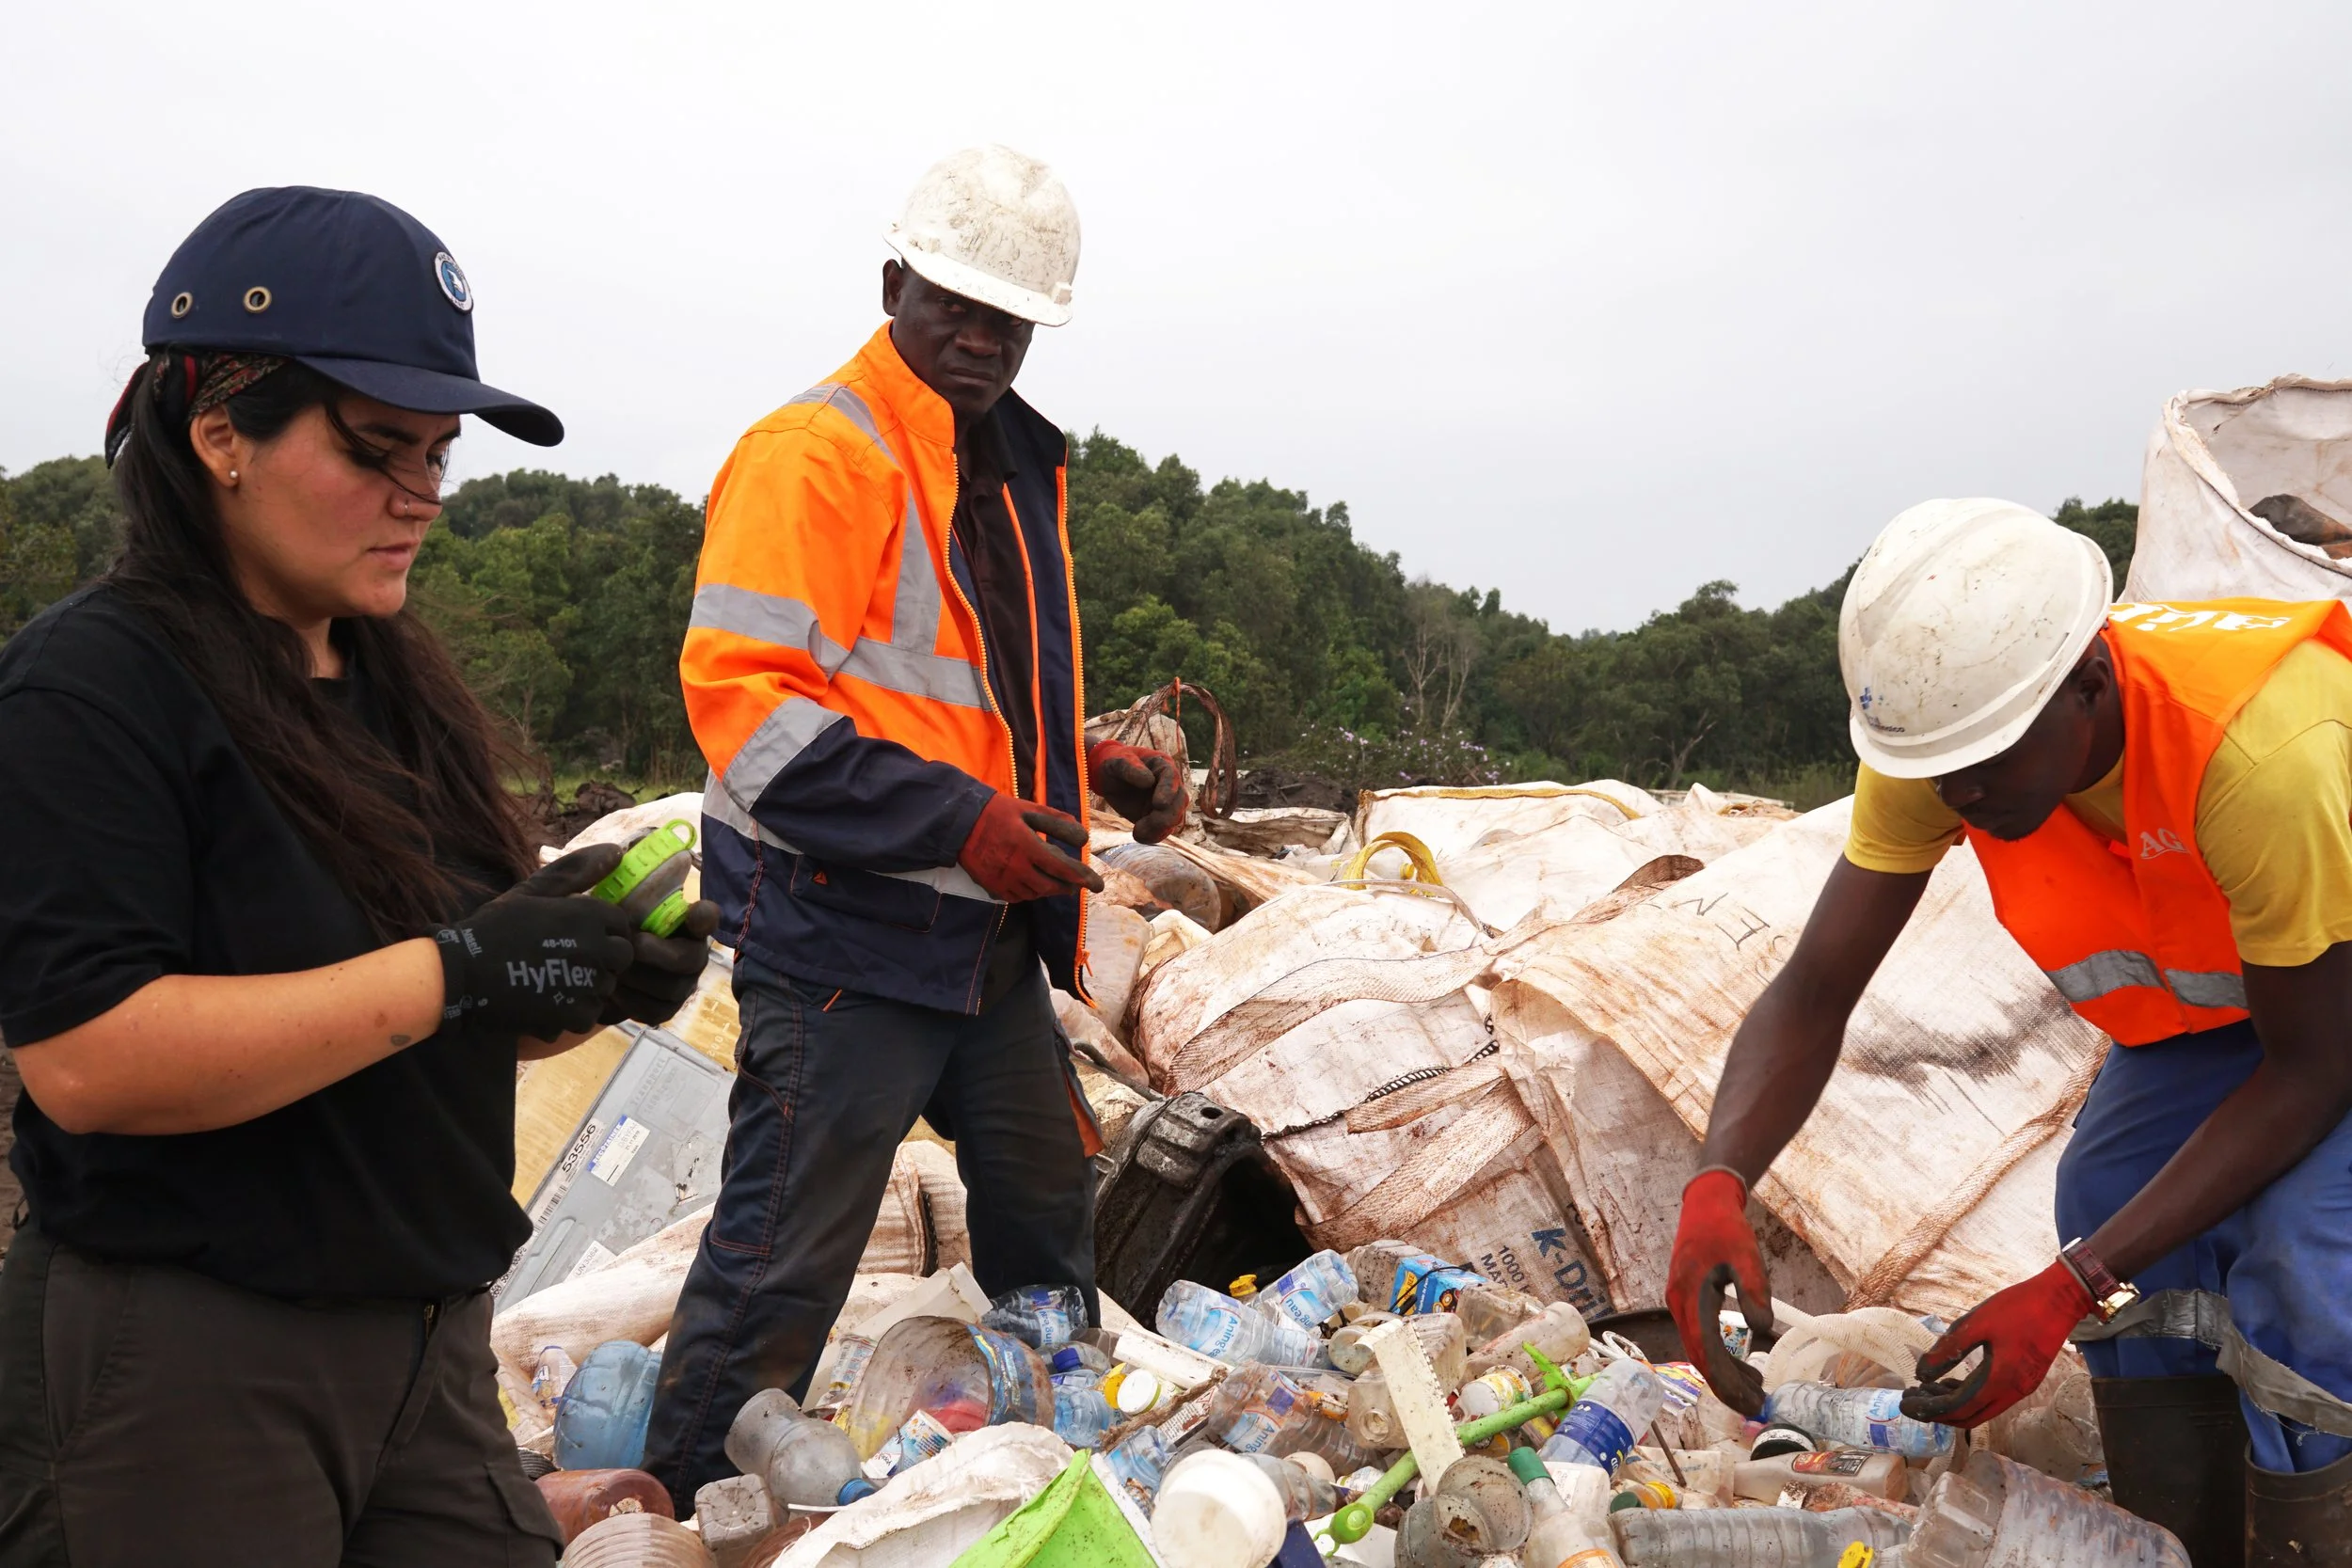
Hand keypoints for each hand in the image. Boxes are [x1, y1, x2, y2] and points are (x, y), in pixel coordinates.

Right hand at [433, 845, 635, 1041]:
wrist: (461, 973)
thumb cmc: (496, 928)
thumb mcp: (534, 891)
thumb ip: (577, 871)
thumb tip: (618, 851)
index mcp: (589, 914)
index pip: (621, 923)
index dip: (602, 930)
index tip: (578, 935)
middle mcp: (596, 948)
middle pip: (621, 956)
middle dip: (602, 958)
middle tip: (568, 959)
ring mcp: (588, 983)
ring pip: (606, 986)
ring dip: (588, 985)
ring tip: (552, 979)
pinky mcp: (576, 1014)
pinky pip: (590, 1014)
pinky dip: (572, 1011)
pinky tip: (547, 1001)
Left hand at [600, 898, 723, 1027]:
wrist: (602, 968)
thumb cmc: (616, 932)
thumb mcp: (620, 910)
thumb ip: (630, 899)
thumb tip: (625, 882)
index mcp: (686, 925)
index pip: (706, 918)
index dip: (704, 918)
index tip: (692, 915)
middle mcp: (694, 955)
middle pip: (689, 959)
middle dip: (656, 954)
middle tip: (630, 946)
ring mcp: (683, 985)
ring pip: (671, 989)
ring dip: (638, 978)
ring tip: (615, 968)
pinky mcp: (667, 1009)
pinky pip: (654, 1011)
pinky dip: (630, 1001)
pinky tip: (613, 989)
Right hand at [959, 795, 1105, 901]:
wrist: (960, 823)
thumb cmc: (998, 812)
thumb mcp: (1029, 809)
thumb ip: (1057, 821)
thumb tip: (1083, 837)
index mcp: (1027, 846)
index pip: (1061, 868)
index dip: (1082, 877)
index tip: (1097, 885)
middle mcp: (1015, 867)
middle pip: (1049, 886)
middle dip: (1067, 887)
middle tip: (1077, 885)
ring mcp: (1002, 880)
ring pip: (1034, 894)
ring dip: (1049, 890)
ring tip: (1057, 883)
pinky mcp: (991, 887)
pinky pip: (1017, 898)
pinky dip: (1030, 893)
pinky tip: (1034, 885)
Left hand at [1088, 740, 1187, 842]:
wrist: (1108, 777)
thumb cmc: (1115, 763)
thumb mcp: (1118, 762)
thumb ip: (1131, 768)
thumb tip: (1148, 781)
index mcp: (1163, 766)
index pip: (1172, 778)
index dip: (1168, 791)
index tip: (1158, 804)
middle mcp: (1170, 784)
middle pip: (1180, 801)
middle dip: (1166, 815)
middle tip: (1144, 825)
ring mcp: (1167, 802)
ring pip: (1174, 818)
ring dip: (1159, 828)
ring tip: (1137, 832)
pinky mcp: (1158, 816)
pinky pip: (1163, 830)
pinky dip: (1154, 836)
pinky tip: (1139, 837)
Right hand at [1667, 1167, 1775, 1415]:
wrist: (1704, 1204)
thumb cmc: (1726, 1228)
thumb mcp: (1746, 1256)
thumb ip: (1753, 1291)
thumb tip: (1763, 1328)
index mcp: (1691, 1297)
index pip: (1706, 1352)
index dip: (1727, 1382)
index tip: (1750, 1401)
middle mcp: (1680, 1305)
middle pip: (1701, 1358)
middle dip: (1727, 1386)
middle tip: (1757, 1407)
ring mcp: (1680, 1303)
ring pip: (1700, 1350)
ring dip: (1726, 1373)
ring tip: (1756, 1389)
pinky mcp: (1687, 1301)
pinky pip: (1701, 1337)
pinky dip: (1722, 1356)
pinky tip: (1745, 1364)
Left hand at [1900, 1258, 2091, 1427]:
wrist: (2061, 1299)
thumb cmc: (2018, 1307)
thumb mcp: (1976, 1323)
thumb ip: (1948, 1349)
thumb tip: (1920, 1373)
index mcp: (2000, 1380)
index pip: (1958, 1408)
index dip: (1929, 1409)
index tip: (1905, 1404)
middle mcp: (2013, 1391)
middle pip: (1969, 1416)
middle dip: (1937, 1412)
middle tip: (1910, 1401)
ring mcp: (2022, 1388)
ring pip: (1981, 1409)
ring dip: (1952, 1404)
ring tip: (1924, 1389)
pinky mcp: (2025, 1379)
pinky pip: (1992, 1398)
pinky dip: (1969, 1395)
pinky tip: (1950, 1383)